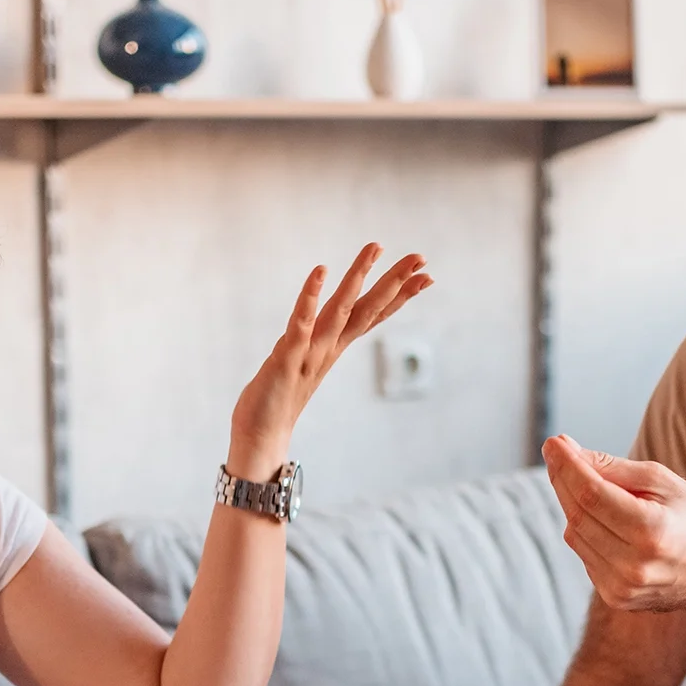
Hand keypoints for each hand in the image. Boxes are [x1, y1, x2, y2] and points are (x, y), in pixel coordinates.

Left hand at [227, 244, 432, 476]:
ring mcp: (311, 353)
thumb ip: (314, 344)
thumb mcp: (302, 365)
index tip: (426, 275)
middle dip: (395, 281)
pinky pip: (301, 323)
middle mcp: (329, 349)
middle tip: (420, 256)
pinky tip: (320, 271)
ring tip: (375, 247)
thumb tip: (321, 330)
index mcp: (334, 347)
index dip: (400, 295)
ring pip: (341, 309)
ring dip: (358, 277)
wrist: (259, 438)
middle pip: (368, 309)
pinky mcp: (287, 358)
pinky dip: (311, 297)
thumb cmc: (276, 401)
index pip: (373, 316)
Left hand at [542, 434, 685, 617]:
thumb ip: (614, 469)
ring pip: (575, 536)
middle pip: (577, 516)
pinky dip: (587, 532)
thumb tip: (567, 452)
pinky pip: (586, 556)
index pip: (591, 494)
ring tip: (589, 485)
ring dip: (573, 506)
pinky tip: (605, 520)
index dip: (567, 466)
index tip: (554, 443)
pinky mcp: (617, 599)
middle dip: (563, 481)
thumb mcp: (665, 482)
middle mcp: (634, 566)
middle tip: (559, 454)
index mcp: (652, 532)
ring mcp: (624, 588)